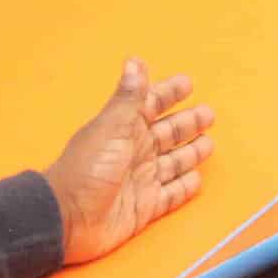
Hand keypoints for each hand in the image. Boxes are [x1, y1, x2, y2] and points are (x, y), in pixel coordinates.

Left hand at [44, 59, 216, 266]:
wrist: (68, 218)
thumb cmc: (88, 167)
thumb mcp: (111, 127)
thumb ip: (129, 97)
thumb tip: (135, 60)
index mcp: (125, 128)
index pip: (152, 104)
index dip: (169, 93)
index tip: (187, 83)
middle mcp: (135, 151)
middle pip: (168, 133)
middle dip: (188, 123)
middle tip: (209, 114)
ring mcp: (141, 180)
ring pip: (174, 163)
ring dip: (191, 153)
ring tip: (209, 144)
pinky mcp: (145, 207)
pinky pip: (171, 195)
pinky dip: (184, 187)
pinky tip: (197, 179)